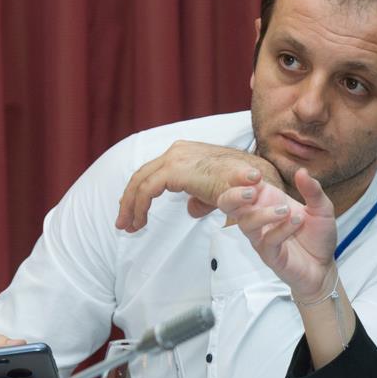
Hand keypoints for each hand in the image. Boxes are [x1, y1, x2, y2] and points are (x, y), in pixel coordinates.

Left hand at [115, 141, 280, 231]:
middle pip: (142, 175)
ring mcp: (174, 158)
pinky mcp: (174, 171)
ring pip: (140, 182)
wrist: (253, 182)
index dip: (139, 193)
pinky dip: (138, 207)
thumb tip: (190, 209)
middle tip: (123, 223)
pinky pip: (146, 190)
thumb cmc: (239, 186)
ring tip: (127, 226)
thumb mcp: (215, 191)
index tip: (133, 212)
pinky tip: (139, 222)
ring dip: (130, 206)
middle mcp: (177, 151)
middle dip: (129, 200)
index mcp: (184, 153)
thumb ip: (199, 198)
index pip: (153, 172)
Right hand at [218, 168, 337, 299]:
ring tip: (286, 210)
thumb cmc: (317, 235)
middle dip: (234, 195)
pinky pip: (267, 240)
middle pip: (228, 204)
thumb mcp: (322, 207)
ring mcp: (261, 236)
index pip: (244, 185)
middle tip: (252, 191)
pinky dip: (282, 229)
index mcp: (267, 200)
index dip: (241, 177)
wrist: (324, 266)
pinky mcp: (269, 254)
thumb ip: (312, 190)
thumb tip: (302, 171)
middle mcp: (259, 216)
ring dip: (263, 214)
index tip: (256, 174)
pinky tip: (297, 221)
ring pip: (246, 223)